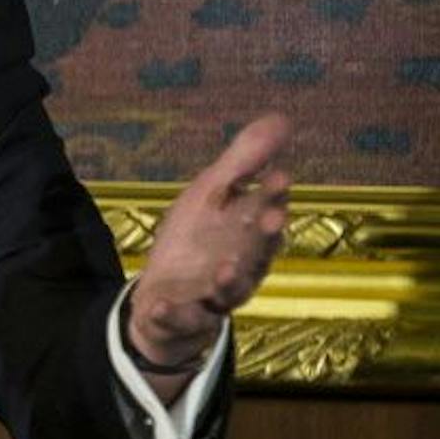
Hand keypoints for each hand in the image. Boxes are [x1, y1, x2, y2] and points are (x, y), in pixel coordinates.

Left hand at [128, 112, 292, 371]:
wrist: (166, 295)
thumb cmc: (197, 239)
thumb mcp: (211, 194)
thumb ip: (243, 162)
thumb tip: (281, 118)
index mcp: (249, 234)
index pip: (267, 211)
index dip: (274, 195)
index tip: (279, 175)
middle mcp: (241, 267)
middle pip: (257, 254)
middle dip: (265, 238)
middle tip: (272, 219)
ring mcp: (213, 296)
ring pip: (230, 292)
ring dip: (229, 280)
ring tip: (225, 268)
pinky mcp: (185, 319)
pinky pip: (179, 319)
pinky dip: (170, 314)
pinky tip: (158, 305)